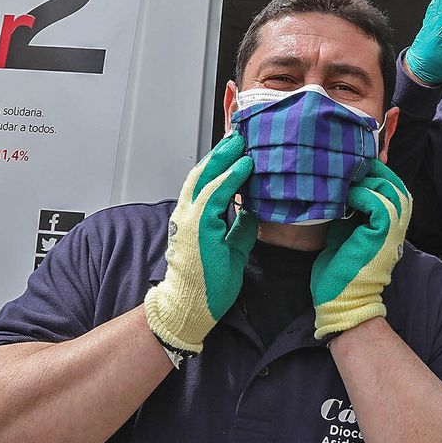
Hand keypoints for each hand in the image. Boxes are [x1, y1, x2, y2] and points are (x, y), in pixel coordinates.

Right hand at [143, 133, 258, 352]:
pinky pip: (215, 195)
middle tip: (239, 135)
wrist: (190, 307)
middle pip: (203, 173)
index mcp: (193, 218)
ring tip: (242, 142)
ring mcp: (190, 219)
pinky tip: (244, 166)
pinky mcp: (198, 227)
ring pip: (206, 178)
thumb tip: (254, 211)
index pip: (206, 182)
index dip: (220, 164)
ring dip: (226, 158)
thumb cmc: (207, 283)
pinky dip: (231, 178)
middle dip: (221, 153)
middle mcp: (187, 213)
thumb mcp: (232, 248)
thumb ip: (240, 227)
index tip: (237, 149)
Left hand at [310, 160, 412, 339]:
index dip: (381, 176)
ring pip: (394, 194)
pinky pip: (380, 206)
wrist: (340, 303)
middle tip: (356, 166)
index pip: (395, 193)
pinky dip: (364, 195)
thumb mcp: (343, 235)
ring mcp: (390, 235)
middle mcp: (394, 231)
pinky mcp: (380, 238)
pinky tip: (348, 195)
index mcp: (387, 230)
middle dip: (380, 173)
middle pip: (400, 189)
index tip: (358, 166)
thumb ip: (348, 215)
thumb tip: (337, 191)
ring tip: (351, 178)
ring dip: (372, 182)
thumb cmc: (338, 274)